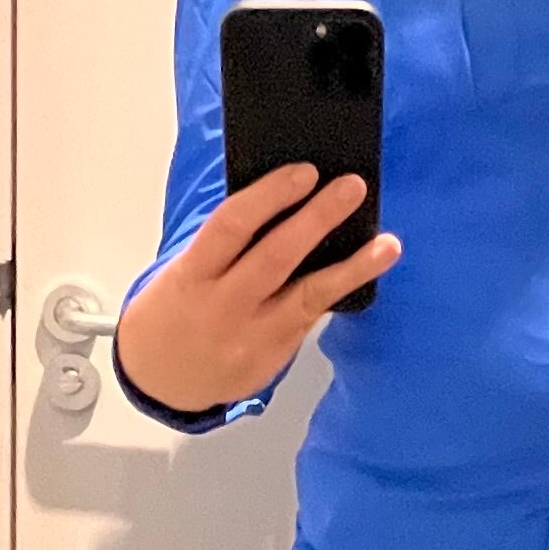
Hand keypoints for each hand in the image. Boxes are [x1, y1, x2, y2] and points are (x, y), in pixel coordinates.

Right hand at [112, 166, 403, 413]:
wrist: (161, 377)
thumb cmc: (177, 308)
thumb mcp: (184, 272)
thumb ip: (226, 245)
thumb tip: (285, 203)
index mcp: (192, 274)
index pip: (232, 226)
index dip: (270, 196)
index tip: (304, 172)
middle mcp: (221, 306)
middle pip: (275, 257)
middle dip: (317, 219)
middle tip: (352, 187)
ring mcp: (250, 335)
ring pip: (307, 295)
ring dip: (352, 267)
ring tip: (387, 244)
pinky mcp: (272, 357)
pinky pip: (311, 316)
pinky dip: (341, 289)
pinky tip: (366, 269)